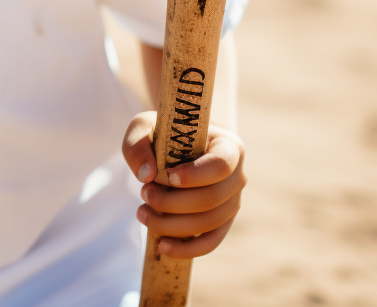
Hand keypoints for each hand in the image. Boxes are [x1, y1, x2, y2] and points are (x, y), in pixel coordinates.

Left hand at [122, 111, 246, 257]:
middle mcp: (237, 177)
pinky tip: (162, 245)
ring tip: (142, 212)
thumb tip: (146, 175)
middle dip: (173, 202)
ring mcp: (232, 203)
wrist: (175, 147)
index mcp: (228, 146)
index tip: (168, 177)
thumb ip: (138, 145)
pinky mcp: (222, 224)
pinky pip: (210, 242)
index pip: (221, 164)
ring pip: (208, 223)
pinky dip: (187, 248)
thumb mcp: (143, 127)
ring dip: (172, 223)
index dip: (196, 175)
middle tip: (144, 193)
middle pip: (211, 199)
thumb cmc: (162, 134)